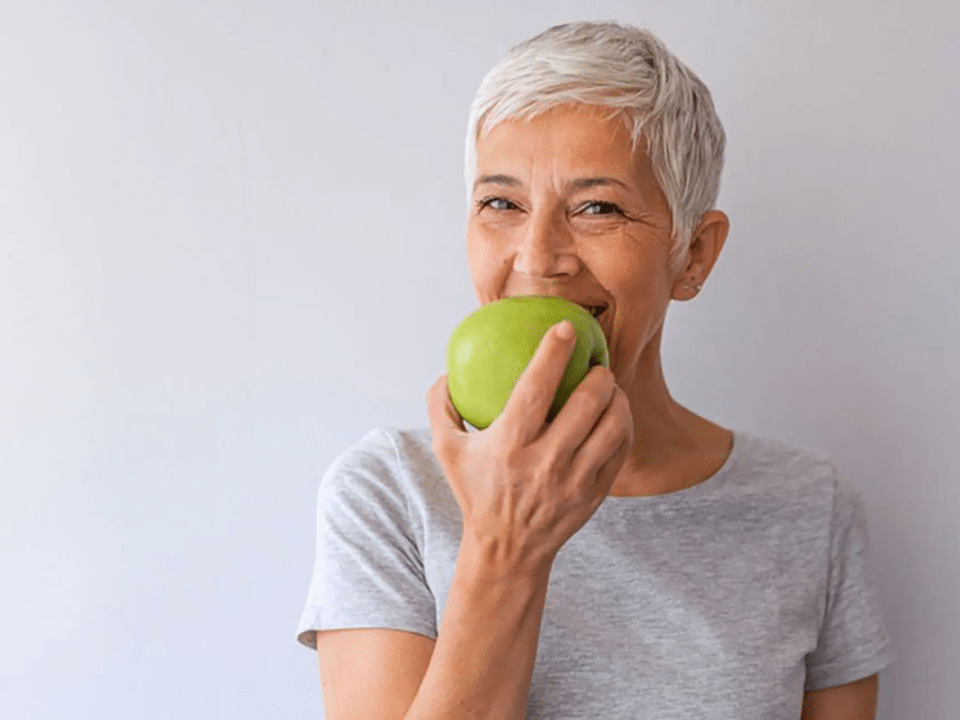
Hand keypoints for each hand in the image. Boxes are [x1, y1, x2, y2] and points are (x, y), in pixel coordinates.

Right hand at [426, 321, 632, 577]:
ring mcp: (575, 480)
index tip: (565, 328)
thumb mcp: (446, 451)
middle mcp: (545, 462)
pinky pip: (620, 449)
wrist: (507, 550)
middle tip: (595, 363)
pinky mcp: (595, 493)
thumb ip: (440, 407)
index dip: (553, 352)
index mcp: (509, 445)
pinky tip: (614, 415)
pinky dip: (622, 425)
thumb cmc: (477, 492)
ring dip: (616, 397)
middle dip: (599, 373)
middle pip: (587, 403)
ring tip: (608, 387)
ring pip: (613, 424)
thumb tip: (447, 371)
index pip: (536, 388)